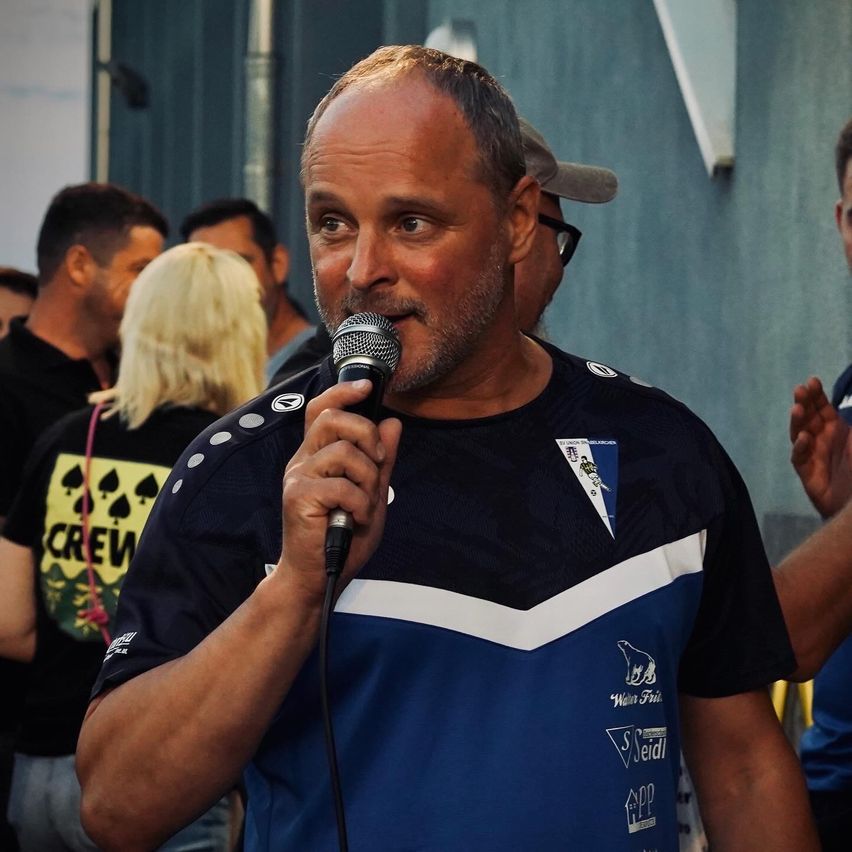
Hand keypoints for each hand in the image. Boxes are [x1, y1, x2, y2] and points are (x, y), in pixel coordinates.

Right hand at [276, 379, 400, 601]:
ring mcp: (298, 478)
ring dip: (366, 478)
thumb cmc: (340, 539)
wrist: (317, 579)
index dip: (342, 392)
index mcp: (316, 457)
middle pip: (331, 419)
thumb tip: (392, 423)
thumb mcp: (371, 494)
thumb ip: (381, 460)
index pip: (321, 409)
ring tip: (365, 504)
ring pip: (342, 451)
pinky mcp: (298, 498)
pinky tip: (355, 519)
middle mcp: (303, 462)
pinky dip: (360, 503)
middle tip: (377, 462)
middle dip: (365, 435)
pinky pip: (341, 485)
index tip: (367, 385)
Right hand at [789, 376, 851, 516]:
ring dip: (798, 421)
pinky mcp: (807, 472)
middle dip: (804, 402)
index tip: (812, 381)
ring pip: (799, 433)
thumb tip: (848, 405)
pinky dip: (800, 448)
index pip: (823, 407)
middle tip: (800, 390)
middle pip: (809, 417)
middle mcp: (823, 439)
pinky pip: (799, 457)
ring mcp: (813, 455)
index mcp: (838, 430)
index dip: (817, 395)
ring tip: (798, 409)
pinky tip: (804, 439)